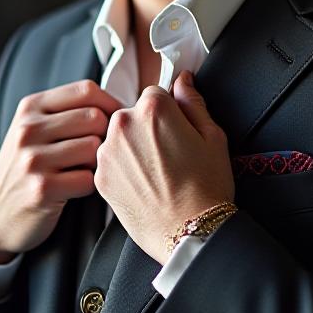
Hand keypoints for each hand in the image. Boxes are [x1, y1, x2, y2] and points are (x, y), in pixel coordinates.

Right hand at [0, 80, 123, 262]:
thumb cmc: (26, 169)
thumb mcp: (33, 130)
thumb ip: (67, 111)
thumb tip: (118, 104)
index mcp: (30, 108)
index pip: (85, 90)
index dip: (111, 104)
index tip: (115, 121)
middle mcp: (28, 130)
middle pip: (95, 117)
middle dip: (105, 136)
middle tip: (98, 151)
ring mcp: (32, 159)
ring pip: (94, 148)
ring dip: (97, 163)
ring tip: (82, 170)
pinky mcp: (41, 189)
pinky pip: (88, 179)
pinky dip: (89, 186)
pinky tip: (74, 188)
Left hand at [94, 70, 234, 264]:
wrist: (190, 233)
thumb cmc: (207, 187)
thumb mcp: (213, 137)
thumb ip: (193, 102)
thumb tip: (183, 80)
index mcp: (153, 109)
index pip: (156, 93)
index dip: (170, 113)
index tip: (178, 131)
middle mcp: (123, 125)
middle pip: (133, 114)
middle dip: (148, 128)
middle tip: (170, 155)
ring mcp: (107, 152)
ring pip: (119, 138)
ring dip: (133, 148)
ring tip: (157, 173)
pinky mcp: (100, 177)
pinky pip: (111, 162)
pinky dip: (123, 170)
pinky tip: (145, 185)